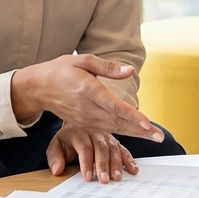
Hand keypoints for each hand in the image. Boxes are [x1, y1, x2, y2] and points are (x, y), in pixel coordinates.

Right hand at [10, 54, 162, 142]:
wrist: (38, 88)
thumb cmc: (61, 70)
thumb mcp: (82, 60)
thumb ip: (108, 67)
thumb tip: (130, 71)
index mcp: (89, 90)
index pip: (115, 106)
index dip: (132, 116)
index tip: (148, 124)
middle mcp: (88, 108)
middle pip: (119, 122)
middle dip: (141, 131)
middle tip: (160, 137)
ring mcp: (85, 119)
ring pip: (114, 128)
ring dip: (136, 134)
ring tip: (155, 138)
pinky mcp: (84, 124)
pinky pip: (107, 130)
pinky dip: (123, 133)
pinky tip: (138, 135)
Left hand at [47, 124, 139, 182]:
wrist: (79, 122)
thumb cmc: (67, 139)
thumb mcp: (56, 146)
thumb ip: (55, 158)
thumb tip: (57, 171)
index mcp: (79, 133)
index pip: (84, 147)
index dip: (86, 163)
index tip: (88, 178)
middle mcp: (95, 132)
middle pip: (101, 148)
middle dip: (103, 165)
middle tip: (105, 180)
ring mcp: (107, 135)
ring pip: (114, 148)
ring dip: (117, 164)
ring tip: (118, 178)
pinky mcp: (116, 141)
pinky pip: (124, 149)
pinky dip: (129, 160)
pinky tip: (133, 170)